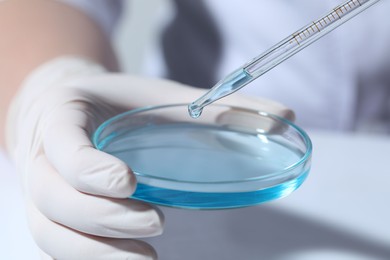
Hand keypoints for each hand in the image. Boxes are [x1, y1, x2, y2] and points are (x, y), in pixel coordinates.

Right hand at [6, 57, 293, 258]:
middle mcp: (42, 155)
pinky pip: (58, 246)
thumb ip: (218, 108)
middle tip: (156, 223)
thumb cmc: (120, 102)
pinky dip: (89, 259)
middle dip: (102, 218)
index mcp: (62, 114)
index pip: (63, 145)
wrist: (73, 110)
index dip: (89, 167)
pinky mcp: (51, 214)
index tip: (130, 183)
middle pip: (53, 197)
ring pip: (50, 232)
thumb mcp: (162, 95)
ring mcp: (43, 189)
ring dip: (94, 253)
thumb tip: (287, 117)